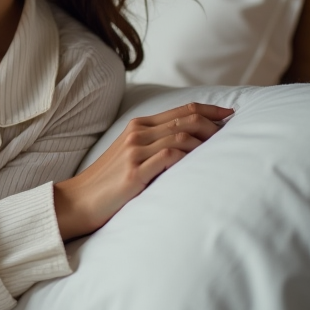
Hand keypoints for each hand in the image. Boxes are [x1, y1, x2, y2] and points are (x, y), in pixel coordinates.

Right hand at [53, 102, 232, 240]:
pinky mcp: (135, 173)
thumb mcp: (130, 154)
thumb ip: (154, 143)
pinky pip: (170, 157)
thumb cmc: (108, 181)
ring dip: (205, 141)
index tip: (229, 113)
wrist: (79, 200)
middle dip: (213, 124)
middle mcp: (137, 134)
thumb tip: (190, 143)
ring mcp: (135, 152)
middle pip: (185, 120)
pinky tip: (198, 164)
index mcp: (137, 126)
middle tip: (231, 133)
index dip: (209, 109)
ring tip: (221, 150)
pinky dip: (188, 156)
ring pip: (181, 136)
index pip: (181, 110)